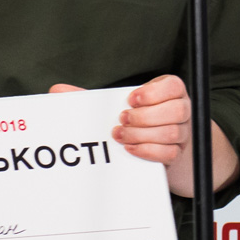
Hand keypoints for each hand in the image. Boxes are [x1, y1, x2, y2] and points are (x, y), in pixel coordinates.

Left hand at [48, 76, 237, 196]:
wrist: (146, 143)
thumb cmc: (130, 117)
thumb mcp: (112, 104)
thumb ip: (89, 97)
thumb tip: (57, 90)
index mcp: (169, 90)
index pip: (173, 86)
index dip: (154, 93)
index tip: (130, 99)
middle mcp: (180, 109)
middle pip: (176, 111)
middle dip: (145, 117)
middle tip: (121, 121)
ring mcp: (182, 132)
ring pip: (172, 133)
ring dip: (143, 135)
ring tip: (121, 136)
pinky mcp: (176, 153)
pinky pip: (169, 153)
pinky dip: (148, 152)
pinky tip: (130, 149)